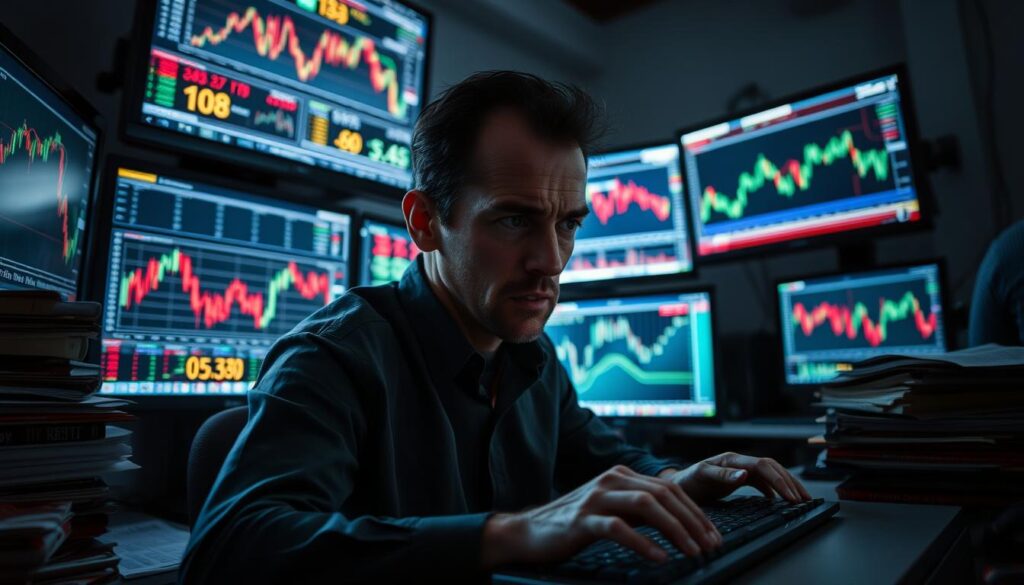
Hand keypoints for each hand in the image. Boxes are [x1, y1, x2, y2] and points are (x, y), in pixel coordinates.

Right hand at [480, 465, 720, 569]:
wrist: (529, 531)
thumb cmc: (574, 524)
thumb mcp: (612, 510)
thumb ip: (640, 509)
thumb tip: (679, 523)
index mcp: (622, 475)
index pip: (670, 488)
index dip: (696, 512)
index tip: (713, 535)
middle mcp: (612, 479)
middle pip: (664, 494)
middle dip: (693, 521)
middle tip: (710, 546)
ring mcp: (596, 497)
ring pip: (647, 506)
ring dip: (676, 530)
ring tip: (692, 551)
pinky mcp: (583, 519)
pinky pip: (619, 528)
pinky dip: (643, 543)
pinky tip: (659, 557)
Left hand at [665, 452, 811, 504]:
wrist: (678, 486)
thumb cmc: (688, 480)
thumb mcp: (702, 477)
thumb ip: (722, 475)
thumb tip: (744, 474)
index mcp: (732, 459)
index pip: (763, 466)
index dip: (779, 480)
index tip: (791, 497)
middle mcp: (739, 462)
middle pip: (772, 467)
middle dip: (790, 482)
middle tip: (804, 500)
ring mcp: (740, 470)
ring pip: (770, 474)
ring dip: (786, 485)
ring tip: (800, 499)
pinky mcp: (739, 479)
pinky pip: (762, 482)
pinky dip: (774, 490)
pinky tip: (779, 501)